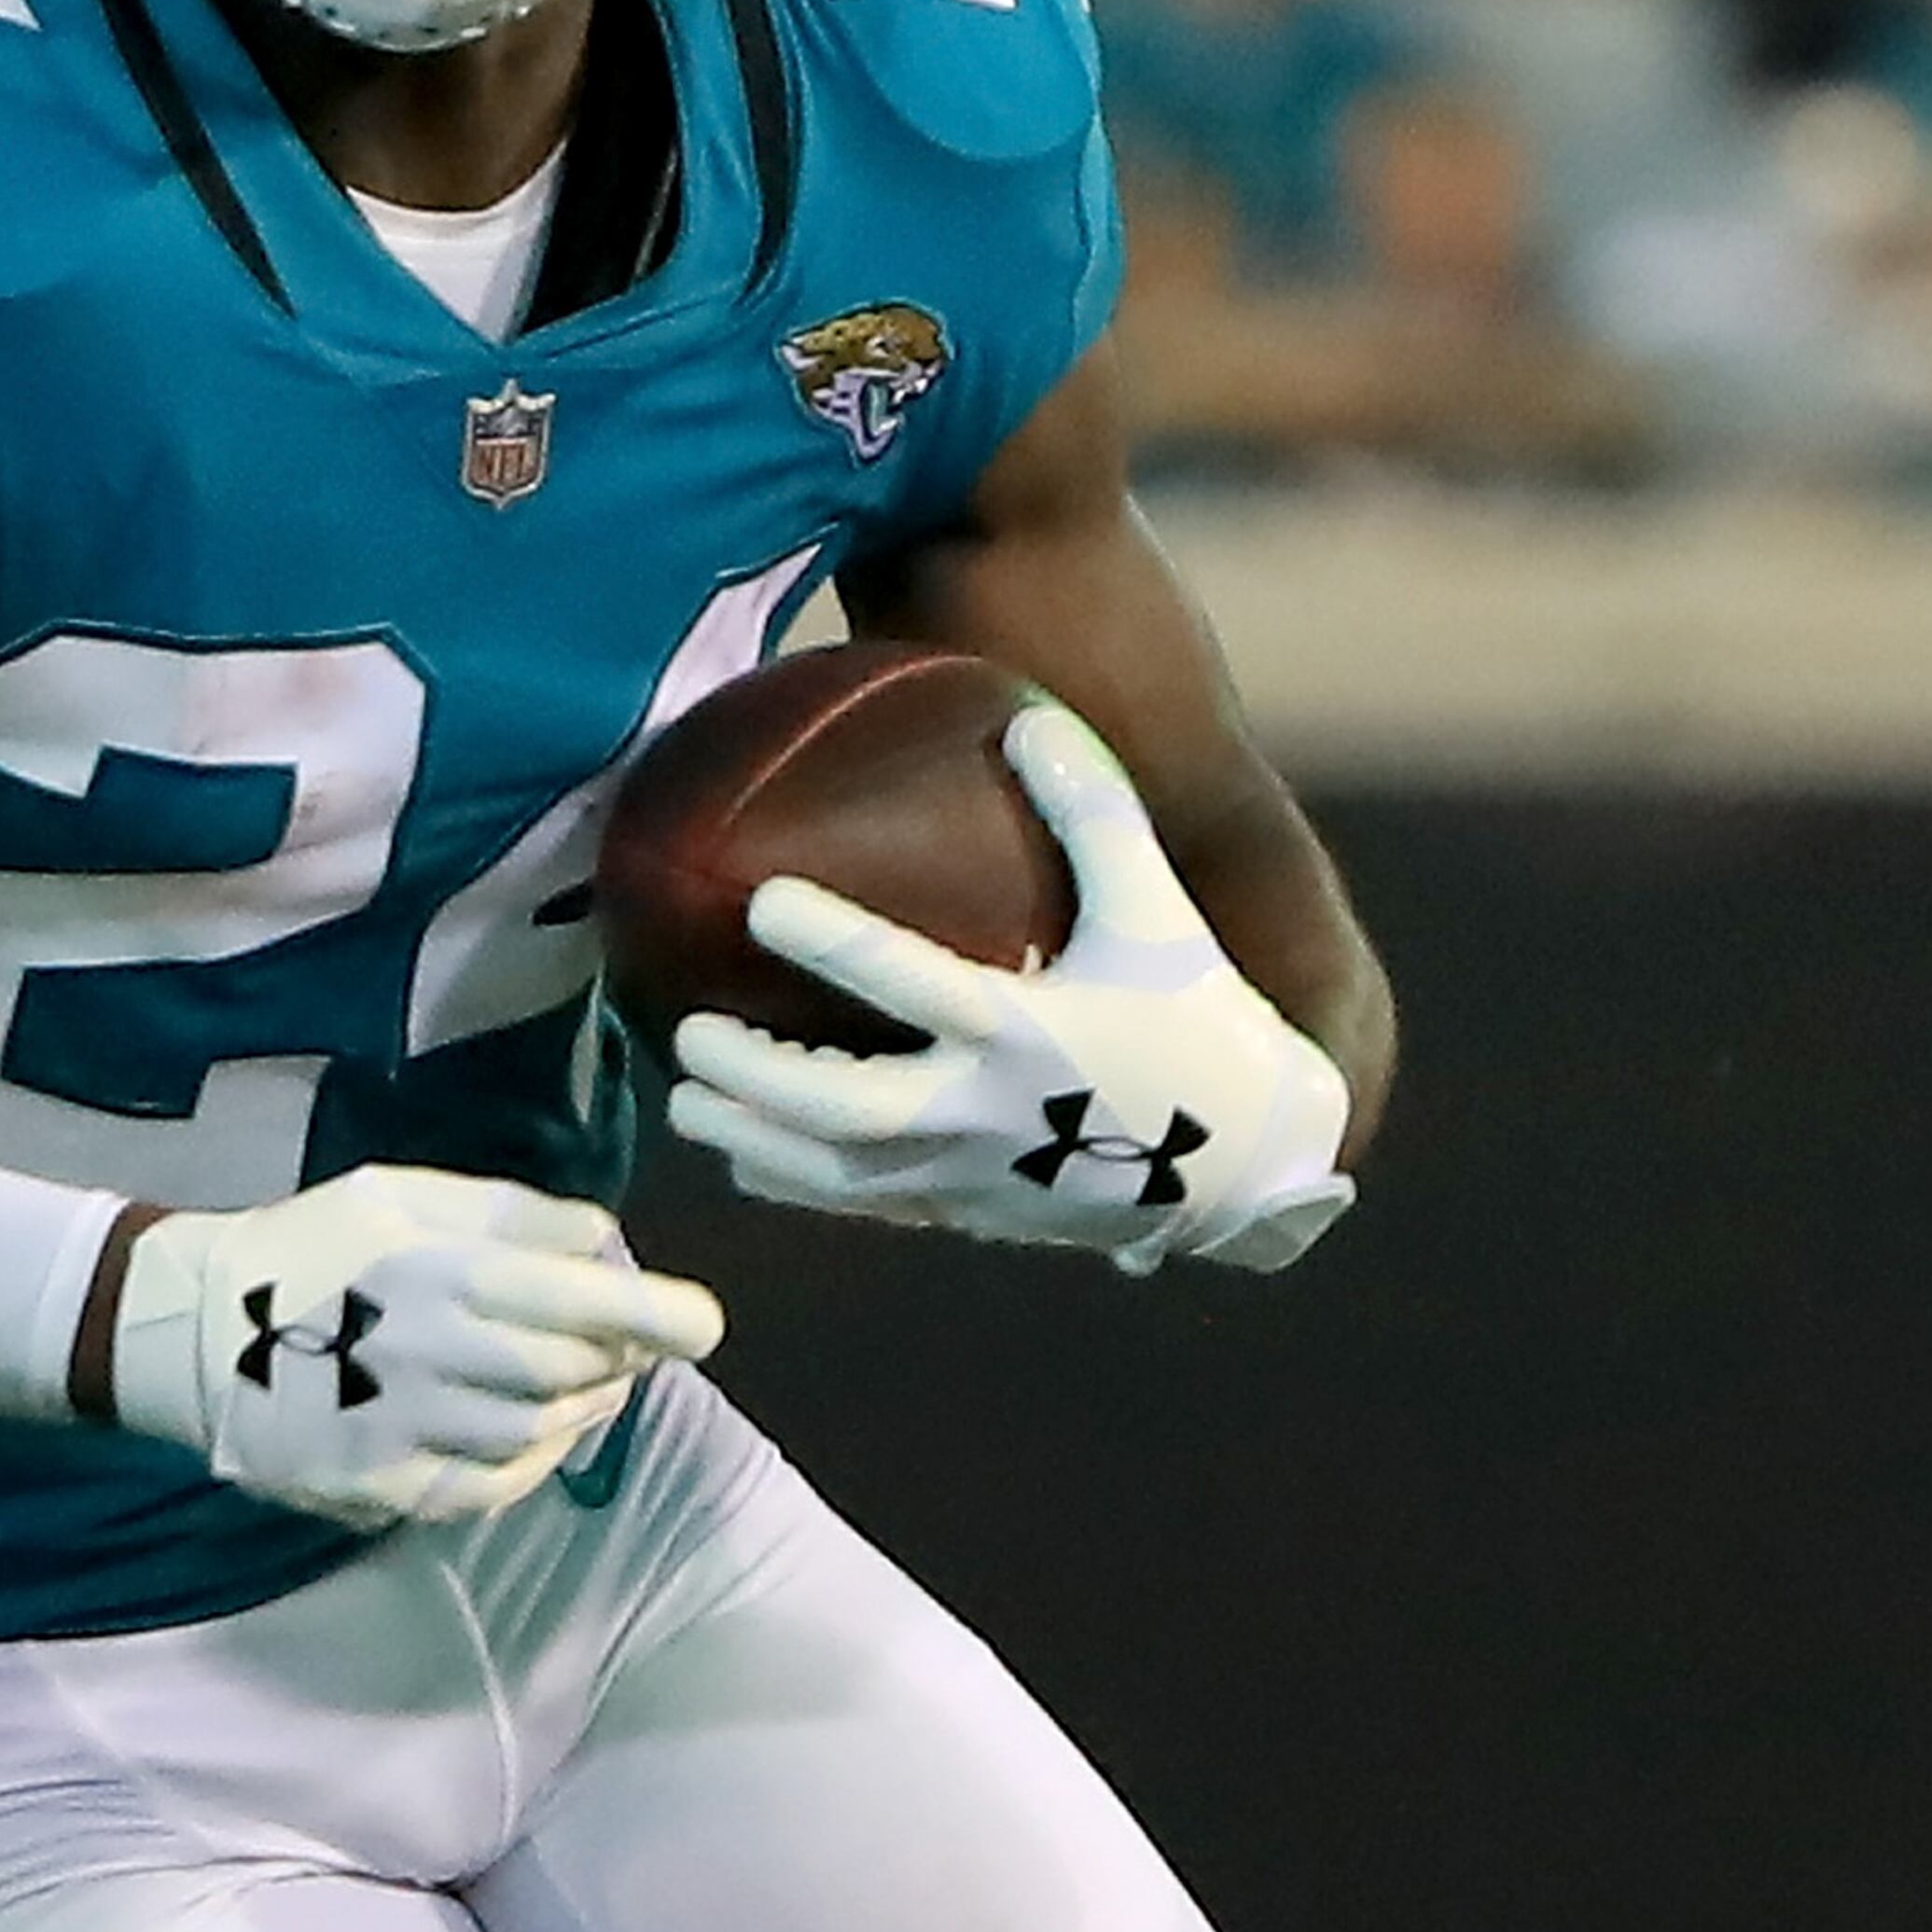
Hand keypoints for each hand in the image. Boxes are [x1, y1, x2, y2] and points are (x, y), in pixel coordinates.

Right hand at [111, 1163, 722, 1527]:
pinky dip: (532, 1462)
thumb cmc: (312, 1248)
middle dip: (618, 1361)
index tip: (704, 1323)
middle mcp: (426, 1351)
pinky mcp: (381, 1486)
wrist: (190, 1333)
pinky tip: (534, 1433)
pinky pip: (489, 1487)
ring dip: (580, 1411)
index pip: (574, 1297)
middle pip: (567, 1373)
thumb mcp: (403, 1195)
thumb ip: (512, 1212)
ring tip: (586, 1385)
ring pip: (536, 1434)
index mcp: (435, 1267)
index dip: (656, 1315)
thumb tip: (609, 1243)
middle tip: (630, 1347)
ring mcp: (403, 1428)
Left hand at [667, 704, 1352, 1275]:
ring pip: (838, 1174)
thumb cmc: (1198, 1019)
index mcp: (1026, 1031)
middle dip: (758, 1076)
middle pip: (844, 1106)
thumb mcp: (1155, 912)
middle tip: (688, 1033)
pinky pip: (866, 1205)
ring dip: (755, 1141)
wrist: (1245, 1164)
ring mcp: (974, 1176)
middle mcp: (987, 1112)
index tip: (760, 903)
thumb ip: (1095, 811)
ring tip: (686, 1103)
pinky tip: (749, 1152)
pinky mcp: (972, 1214)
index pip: (908, 983)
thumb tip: (1028, 716)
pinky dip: (797, 1182)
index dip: (830, 943)